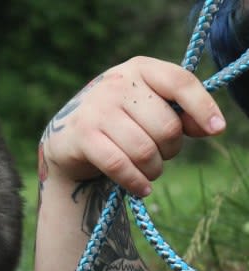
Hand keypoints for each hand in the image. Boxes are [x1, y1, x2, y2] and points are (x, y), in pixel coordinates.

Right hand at [39, 56, 225, 196]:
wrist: (67, 139)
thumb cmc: (119, 122)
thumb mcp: (148, 106)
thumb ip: (178, 111)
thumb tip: (212, 127)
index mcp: (139, 68)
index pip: (180, 82)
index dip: (202, 107)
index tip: (216, 130)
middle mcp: (116, 83)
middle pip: (166, 126)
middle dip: (170, 150)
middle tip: (161, 156)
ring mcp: (96, 109)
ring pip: (144, 150)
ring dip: (154, 169)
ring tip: (150, 172)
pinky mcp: (82, 136)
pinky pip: (120, 165)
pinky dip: (136, 182)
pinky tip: (142, 189)